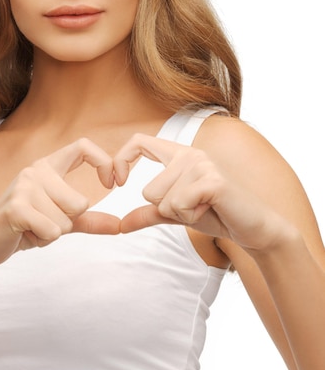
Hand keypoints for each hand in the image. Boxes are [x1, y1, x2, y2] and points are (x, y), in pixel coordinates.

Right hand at [0, 138, 119, 271]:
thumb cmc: (24, 227)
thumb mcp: (60, 220)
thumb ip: (89, 220)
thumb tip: (121, 225)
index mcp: (47, 166)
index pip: (83, 146)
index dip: (103, 161)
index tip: (113, 184)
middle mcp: (36, 170)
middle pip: (80, 202)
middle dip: (68, 223)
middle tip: (44, 222)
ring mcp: (24, 186)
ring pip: (67, 221)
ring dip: (52, 234)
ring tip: (32, 228)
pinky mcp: (17, 207)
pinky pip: (53, 231)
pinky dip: (43, 240)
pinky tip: (25, 234)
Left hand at [114, 133, 286, 252]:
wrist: (253, 228)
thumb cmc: (215, 214)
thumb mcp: (175, 214)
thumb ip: (149, 214)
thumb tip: (120, 225)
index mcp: (178, 154)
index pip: (139, 141)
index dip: (121, 160)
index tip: (116, 183)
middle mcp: (189, 153)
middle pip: (149, 191)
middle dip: (168, 211)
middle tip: (194, 207)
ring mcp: (202, 164)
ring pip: (163, 201)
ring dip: (182, 215)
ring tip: (204, 208)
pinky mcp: (212, 181)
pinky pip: (179, 206)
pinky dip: (191, 217)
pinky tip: (210, 210)